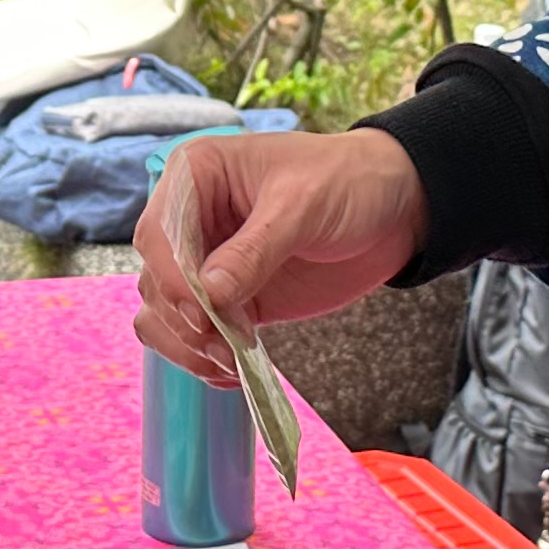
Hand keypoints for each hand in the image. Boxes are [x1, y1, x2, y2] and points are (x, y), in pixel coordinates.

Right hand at [132, 128, 425, 383]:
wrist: (393, 210)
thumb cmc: (347, 182)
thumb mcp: (301, 206)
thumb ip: (253, 251)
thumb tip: (206, 297)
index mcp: (196, 176)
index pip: (158, 234)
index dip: (172, 278)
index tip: (202, 313)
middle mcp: (190, 219)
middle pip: (155, 280)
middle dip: (182, 319)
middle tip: (222, 346)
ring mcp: (207, 263)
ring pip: (163, 314)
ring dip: (187, 346)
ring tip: (229, 362)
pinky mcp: (229, 300)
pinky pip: (196, 336)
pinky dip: (203, 359)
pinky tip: (233, 372)